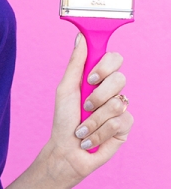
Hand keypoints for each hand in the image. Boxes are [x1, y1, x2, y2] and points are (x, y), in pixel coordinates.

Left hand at [44, 34, 133, 183]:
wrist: (67, 151)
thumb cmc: (64, 120)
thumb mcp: (66, 89)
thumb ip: (76, 63)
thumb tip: (81, 37)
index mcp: (98, 79)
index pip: (114, 59)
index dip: (106, 66)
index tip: (91, 78)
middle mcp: (111, 91)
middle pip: (120, 79)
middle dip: (98, 96)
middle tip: (84, 106)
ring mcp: (120, 109)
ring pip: (117, 104)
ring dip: (93, 119)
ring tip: (82, 128)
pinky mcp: (125, 127)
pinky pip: (119, 122)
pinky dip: (99, 132)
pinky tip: (90, 138)